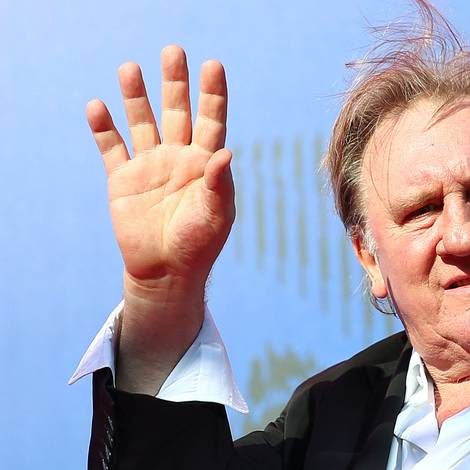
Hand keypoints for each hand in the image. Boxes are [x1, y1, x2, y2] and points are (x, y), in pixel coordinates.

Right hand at [86, 45, 233, 298]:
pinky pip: (111, 148)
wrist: (167, 272)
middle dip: (175, 82)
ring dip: (136, 97)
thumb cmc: (199, 244)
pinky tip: (97, 106)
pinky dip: (103, 128)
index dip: (212, 94)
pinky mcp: (123, 180)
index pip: (211, 120)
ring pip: (143, 122)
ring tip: (130, 68)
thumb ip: (219, 183)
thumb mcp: (216, 214)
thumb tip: (226, 152)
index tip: (213, 65)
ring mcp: (150, 166)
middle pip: (177, 111)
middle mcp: (178, 157)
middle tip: (173, 51)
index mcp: (205, 163)